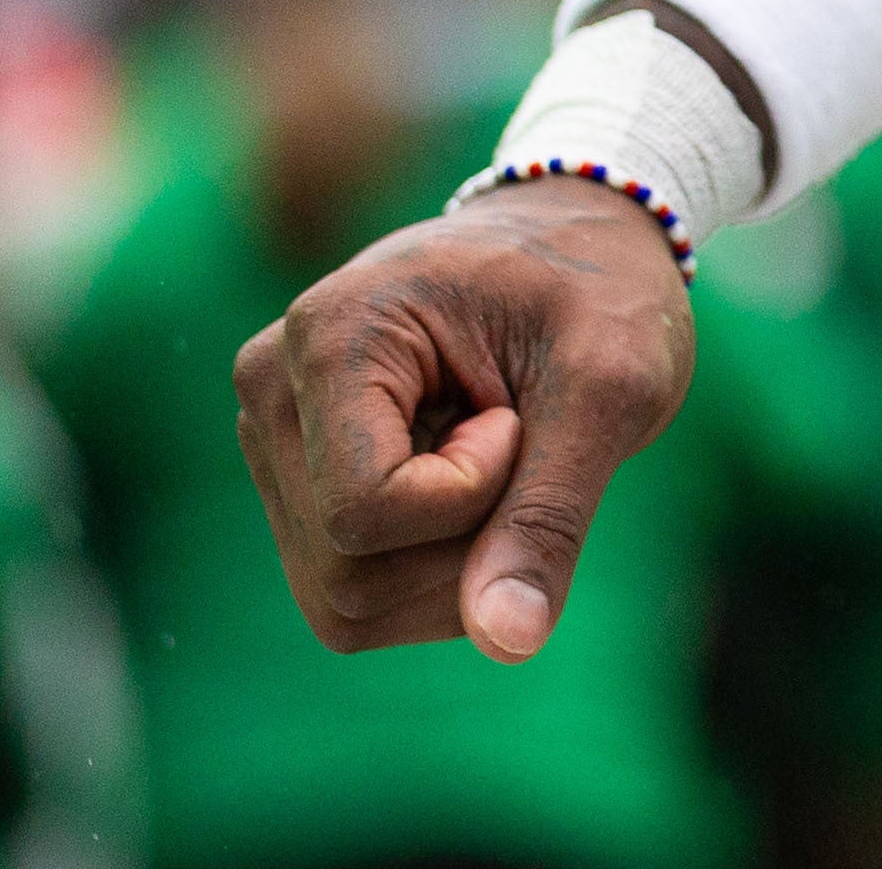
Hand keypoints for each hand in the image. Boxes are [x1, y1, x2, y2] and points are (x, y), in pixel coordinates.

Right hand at [231, 175, 695, 659]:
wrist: (577, 240)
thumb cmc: (601, 291)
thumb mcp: (611, 386)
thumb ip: (553, 514)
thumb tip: (508, 643)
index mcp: (330, 336)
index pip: (366, 513)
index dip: (472, 497)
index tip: (520, 415)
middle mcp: (270, 391)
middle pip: (348, 575)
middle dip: (466, 543)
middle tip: (520, 438)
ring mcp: (272, 443)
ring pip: (345, 604)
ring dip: (455, 565)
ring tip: (497, 455)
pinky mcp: (294, 487)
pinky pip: (352, 599)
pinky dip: (437, 572)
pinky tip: (474, 484)